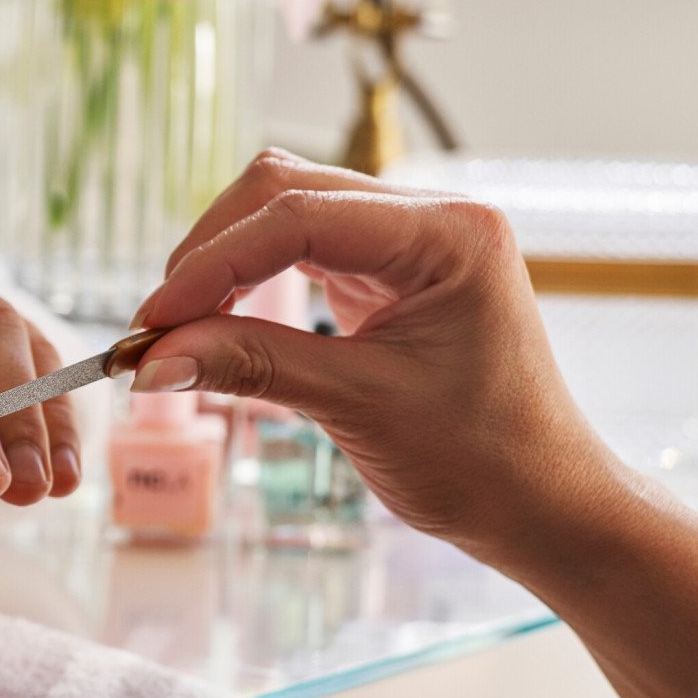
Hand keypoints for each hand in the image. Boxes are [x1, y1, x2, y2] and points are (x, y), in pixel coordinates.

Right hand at [131, 150, 613, 564]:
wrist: (545, 505)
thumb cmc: (482, 462)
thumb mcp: (356, 407)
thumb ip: (250, 364)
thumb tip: (152, 358)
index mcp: (449, 234)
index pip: (297, 218)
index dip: (212, 266)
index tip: (153, 322)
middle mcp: (434, 216)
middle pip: (282, 191)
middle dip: (209, 253)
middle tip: (157, 327)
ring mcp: (414, 236)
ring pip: (284, 208)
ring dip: (223, 261)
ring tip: (178, 327)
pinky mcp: (393, 265)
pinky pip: (302, 244)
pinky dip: (250, 276)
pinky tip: (218, 318)